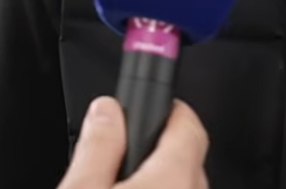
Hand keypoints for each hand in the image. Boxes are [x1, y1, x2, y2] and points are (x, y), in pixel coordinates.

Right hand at [57, 96, 208, 188]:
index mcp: (173, 178)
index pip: (188, 123)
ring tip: (120, 185)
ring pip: (183, 187)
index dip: (166, 107)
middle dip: (158, 149)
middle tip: (123, 152)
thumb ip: (97, 146)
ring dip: (160, 181)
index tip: (146, 105)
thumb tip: (107, 110)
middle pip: (188, 158)